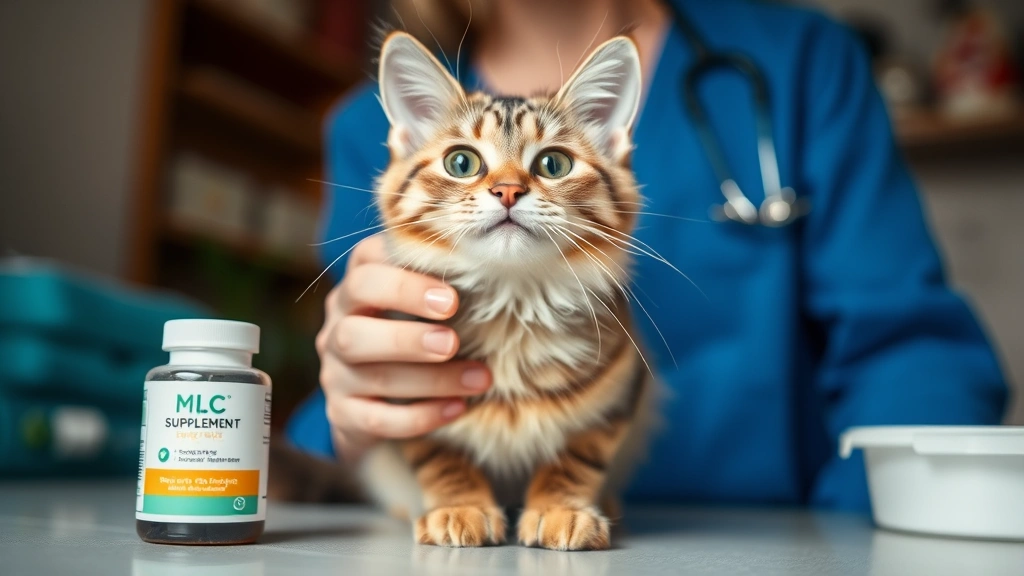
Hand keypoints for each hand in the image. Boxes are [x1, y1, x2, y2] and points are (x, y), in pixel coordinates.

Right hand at [315, 236, 490, 462]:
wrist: (369, 399)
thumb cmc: (408, 331)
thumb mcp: (415, 304)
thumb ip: (437, 286)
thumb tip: (491, 272)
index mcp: (354, 292)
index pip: (363, 275)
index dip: (403, 285)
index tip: (451, 298)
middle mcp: (336, 330)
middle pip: (354, 331)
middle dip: (406, 337)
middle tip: (452, 342)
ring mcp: (336, 376)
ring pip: (373, 377)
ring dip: (431, 379)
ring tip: (480, 378)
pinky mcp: (344, 415)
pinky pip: (378, 420)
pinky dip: (421, 416)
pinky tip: (458, 408)